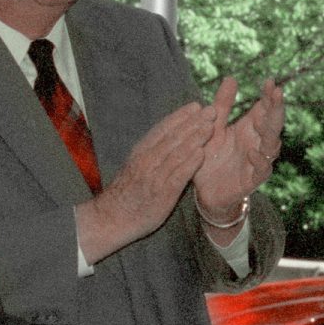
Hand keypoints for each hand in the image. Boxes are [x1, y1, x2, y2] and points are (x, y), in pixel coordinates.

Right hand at [79, 103, 213, 259]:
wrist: (112, 218)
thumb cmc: (127, 193)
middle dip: (193, 122)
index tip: (195, 106)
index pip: (162, 129)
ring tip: (211, 127)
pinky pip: (178, 175)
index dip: (180, 116)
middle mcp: (147, 160)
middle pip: (173, 137)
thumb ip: (151, 152)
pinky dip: (190, 164)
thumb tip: (170, 137)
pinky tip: (202, 154)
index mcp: (141, 151)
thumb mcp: (135, 165)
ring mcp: (154, 176)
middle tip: (211, 110)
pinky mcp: (161, 193)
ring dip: (195, 138)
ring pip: (177, 153)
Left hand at [193, 78, 285, 221]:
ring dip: (270, 132)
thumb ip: (222, 106)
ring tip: (263, 119)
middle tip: (277, 92)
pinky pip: (263, 170)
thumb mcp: (213, 127)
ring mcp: (258, 161)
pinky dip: (260, 160)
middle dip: (276, 108)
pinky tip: (253, 151)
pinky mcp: (252, 179)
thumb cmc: (211, 157)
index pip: (264, 108)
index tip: (270, 81)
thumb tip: (231, 78)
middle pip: (273, 123)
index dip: (269, 96)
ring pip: (272, 145)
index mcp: (249, 128)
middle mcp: (257, 142)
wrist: (204, 191)